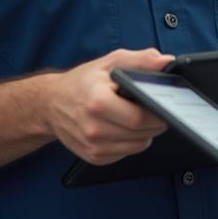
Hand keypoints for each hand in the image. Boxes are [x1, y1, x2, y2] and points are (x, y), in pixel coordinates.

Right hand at [47, 48, 171, 164]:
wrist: (51, 103)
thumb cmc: (82, 82)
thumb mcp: (110, 62)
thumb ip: (141, 60)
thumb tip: (165, 62)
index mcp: (97, 102)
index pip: (139, 117)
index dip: (157, 113)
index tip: (164, 105)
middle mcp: (93, 128)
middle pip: (140, 134)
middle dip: (155, 123)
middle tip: (155, 109)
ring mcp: (92, 146)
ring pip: (137, 146)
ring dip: (145, 133)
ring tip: (137, 116)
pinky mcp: (94, 157)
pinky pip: (126, 153)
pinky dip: (131, 142)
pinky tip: (124, 127)